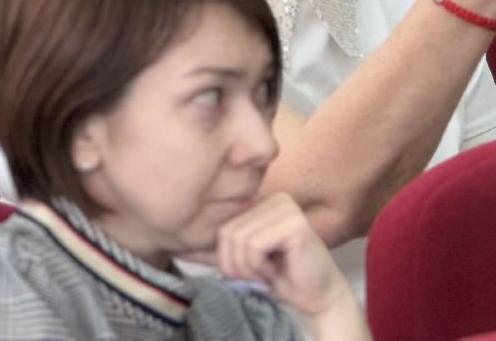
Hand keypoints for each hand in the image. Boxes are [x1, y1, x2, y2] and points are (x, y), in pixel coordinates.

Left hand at [216, 193, 358, 322]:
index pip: (221, 228)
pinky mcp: (294, 222)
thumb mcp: (241, 263)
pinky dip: (260, 267)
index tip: (251, 271)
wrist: (316, 298)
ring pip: (239, 240)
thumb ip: (213, 251)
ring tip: (268, 272)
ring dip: (249, 269)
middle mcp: (275, 198)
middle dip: (237, 266)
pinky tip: (278, 269)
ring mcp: (286, 207)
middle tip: (260, 275)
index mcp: (262, 202)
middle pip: (227, 233)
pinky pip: (254, 245)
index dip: (227, 259)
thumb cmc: (281, 279)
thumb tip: (178, 246)